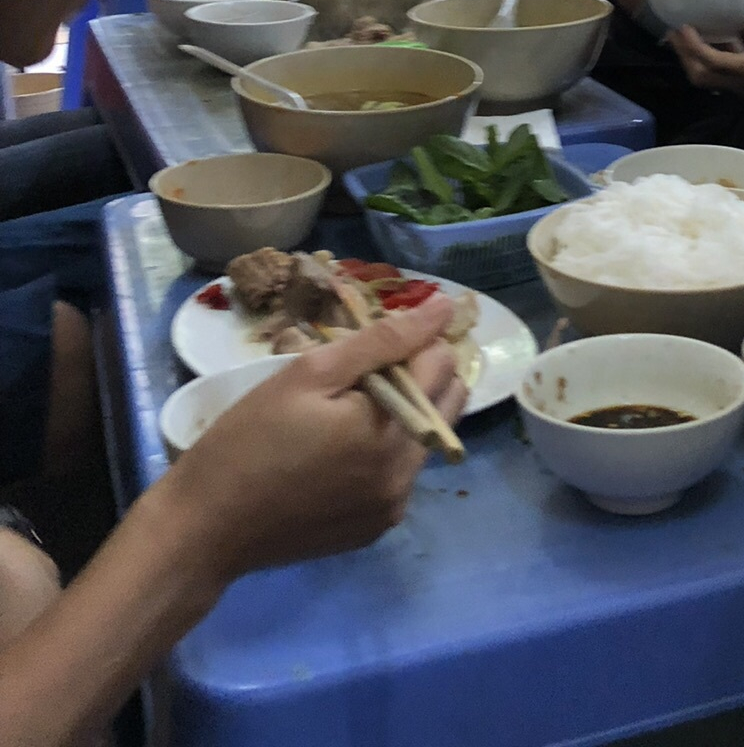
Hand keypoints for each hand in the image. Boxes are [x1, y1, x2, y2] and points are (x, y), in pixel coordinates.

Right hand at [161, 296, 464, 585]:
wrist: (203, 529)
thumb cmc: (248, 440)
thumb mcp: (310, 374)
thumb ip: (383, 340)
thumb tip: (443, 308)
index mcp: (392, 435)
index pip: (441, 363)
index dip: (412, 339)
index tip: (371, 340)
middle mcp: (406, 477)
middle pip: (446, 402)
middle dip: (419, 373)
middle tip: (363, 369)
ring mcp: (391, 508)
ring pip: (427, 437)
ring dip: (405, 410)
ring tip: (347, 406)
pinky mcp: (374, 528)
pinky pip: (402, 473)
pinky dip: (386, 449)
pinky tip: (340, 446)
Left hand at [670, 0, 743, 97]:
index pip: (714, 62)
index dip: (694, 46)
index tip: (683, 26)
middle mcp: (741, 82)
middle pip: (701, 76)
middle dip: (685, 54)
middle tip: (675, 31)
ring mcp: (741, 87)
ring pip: (707, 77)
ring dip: (694, 57)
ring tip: (685, 33)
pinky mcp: (743, 85)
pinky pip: (718, 73)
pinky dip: (710, 57)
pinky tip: (711, 38)